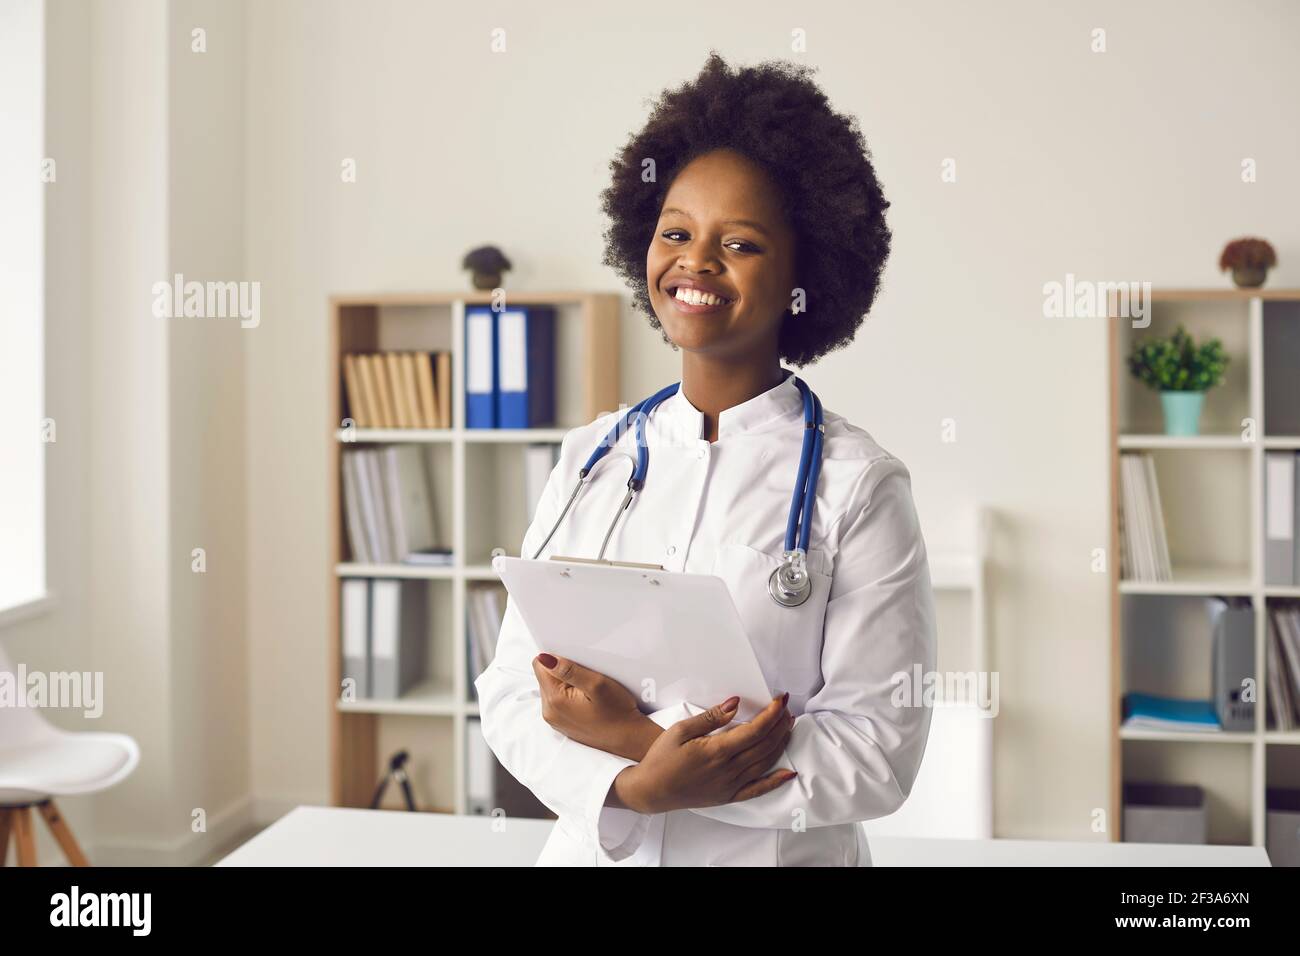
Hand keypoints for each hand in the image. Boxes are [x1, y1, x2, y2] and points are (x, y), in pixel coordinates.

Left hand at [532, 653, 660, 761]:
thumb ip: (568, 670)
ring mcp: (554, 720)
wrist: (629, 738)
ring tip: (589, 690)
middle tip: (587, 677)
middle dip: (562, 672)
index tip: (576, 663)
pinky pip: (558, 701)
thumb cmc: (618, 713)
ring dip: (566, 683)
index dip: (557, 658)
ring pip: (552, 688)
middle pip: (545, 677)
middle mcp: (549, 712)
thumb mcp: (597, 684)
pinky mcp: (562, 723)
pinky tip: (588, 700)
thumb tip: (544, 658)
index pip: (540, 665)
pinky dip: (570, 695)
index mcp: (554, 700)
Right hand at [612, 694, 795, 813]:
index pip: (755, 730)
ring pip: (765, 763)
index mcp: (717, 751)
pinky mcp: (728, 796)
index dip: (772, 714)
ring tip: (788, 727)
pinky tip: (788, 773)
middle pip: (765, 745)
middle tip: (787, 708)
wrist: (650, 791)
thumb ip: (710, 717)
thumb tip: (734, 703)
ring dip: (780, 744)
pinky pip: (758, 790)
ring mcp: (730, 785)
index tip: (780, 700)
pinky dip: (776, 782)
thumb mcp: (680, 730)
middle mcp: (728, 770)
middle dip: (780, 724)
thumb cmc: (661, 758)